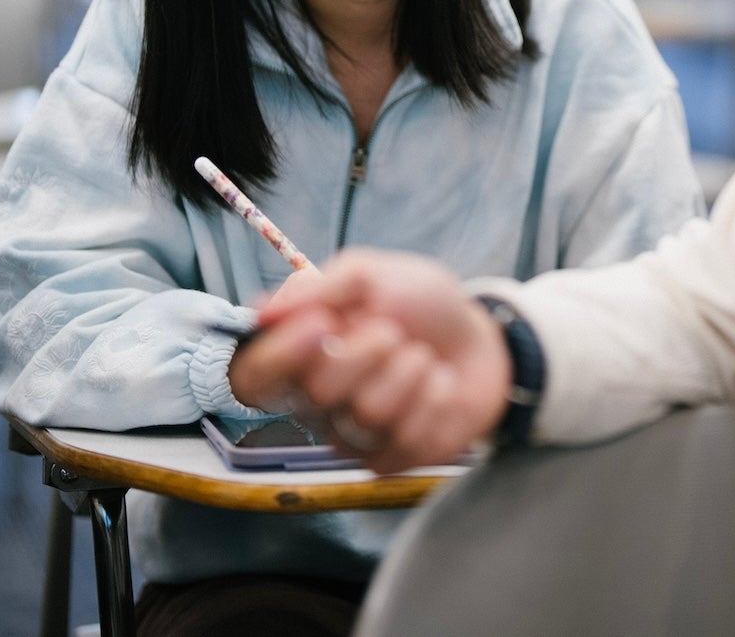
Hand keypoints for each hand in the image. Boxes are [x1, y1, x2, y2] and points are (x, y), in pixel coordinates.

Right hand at [230, 248, 512, 473]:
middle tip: (393, 331)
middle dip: (367, 351)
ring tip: (421, 356)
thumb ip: (319, 288)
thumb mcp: (371, 274)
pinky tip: (439, 386)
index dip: (280, 356)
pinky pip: (405, 440)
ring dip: (408, 372)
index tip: (319, 323)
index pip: (255, 377)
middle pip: (317, 393)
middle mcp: (316, 403)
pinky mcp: (392, 459)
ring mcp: (352, 437)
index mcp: (300, 356)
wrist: (480, 336)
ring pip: (366, 415)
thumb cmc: (419, 304)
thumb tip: (262, 313)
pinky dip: (435, 400)